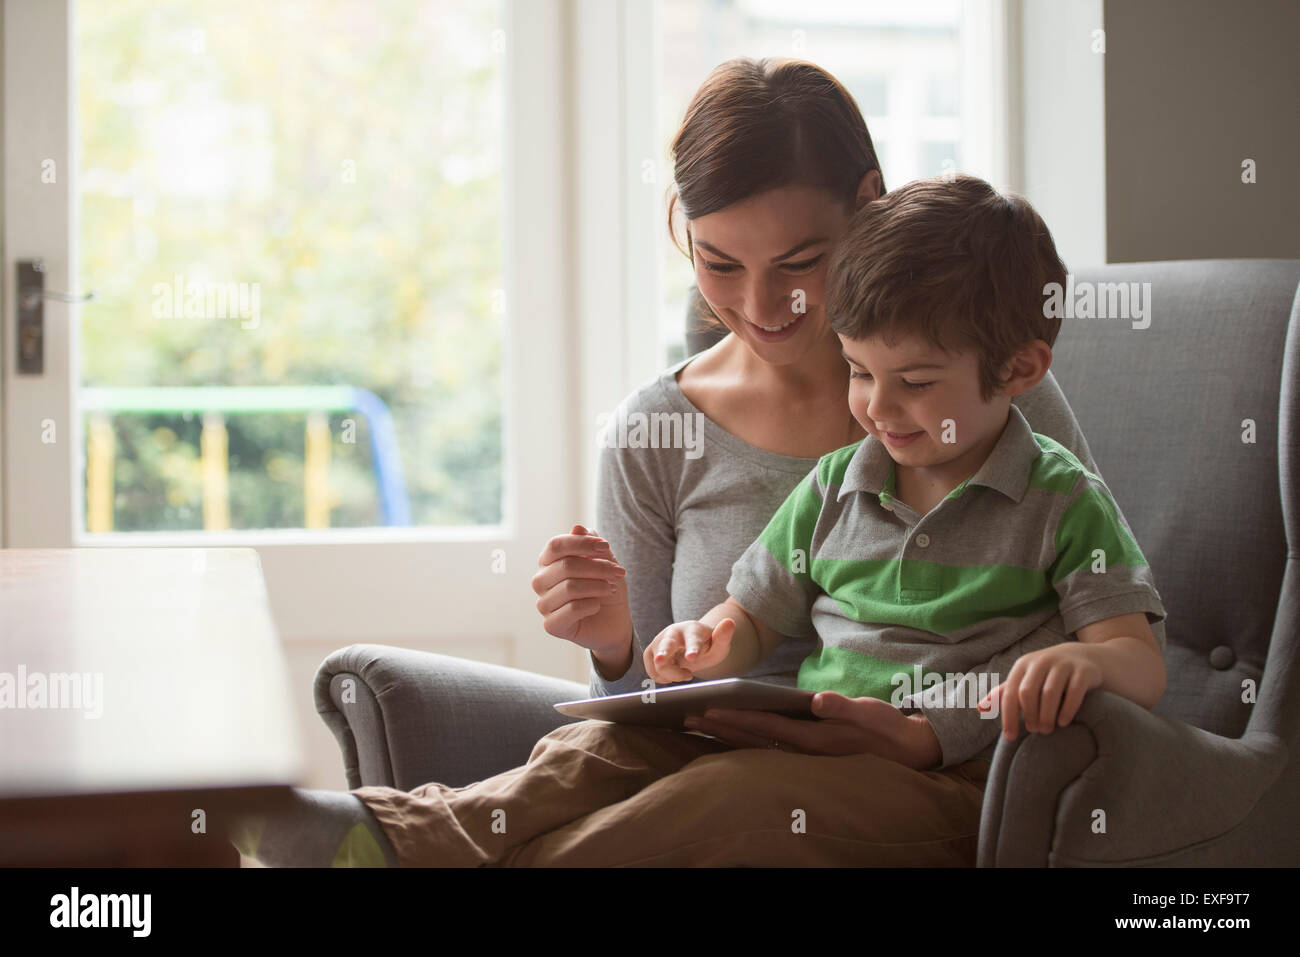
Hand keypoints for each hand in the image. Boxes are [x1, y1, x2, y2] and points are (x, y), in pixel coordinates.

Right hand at [531, 524, 630, 657]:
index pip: (555, 545)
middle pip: (565, 565)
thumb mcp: (604, 561)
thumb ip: (590, 545)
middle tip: (618, 572)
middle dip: (598, 567)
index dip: (582, 543)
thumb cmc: (605, 587)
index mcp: (548, 562)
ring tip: (611, 588)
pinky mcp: (552, 625)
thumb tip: (577, 528)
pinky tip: (597, 605)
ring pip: (570, 587)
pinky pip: (572, 609)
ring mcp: (543, 604)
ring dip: (598, 586)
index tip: (606, 546)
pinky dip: (592, 605)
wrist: (614, 621)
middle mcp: (540, 581)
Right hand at [644, 618, 734, 682]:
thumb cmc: (707, 645)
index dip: (692, 648)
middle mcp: (673, 632)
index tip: (692, 657)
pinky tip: (673, 674)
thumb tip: (729, 622)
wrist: (692, 645)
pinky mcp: (651, 651)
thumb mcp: (720, 644)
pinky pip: (652, 670)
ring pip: (660, 664)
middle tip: (660, 661)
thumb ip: (724, 636)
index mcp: (692, 629)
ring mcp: (660, 641)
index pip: (693, 639)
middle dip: (663, 653)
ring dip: (672, 675)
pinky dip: (662, 677)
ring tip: (687, 673)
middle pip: (666, 644)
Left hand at [683, 692, 942, 769]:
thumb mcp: (870, 712)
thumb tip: (819, 701)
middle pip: (752, 740)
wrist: (905, 751)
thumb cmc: (884, 727)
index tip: (710, 709)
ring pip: (755, 747)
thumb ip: (844, 708)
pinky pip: (767, 749)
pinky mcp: (806, 754)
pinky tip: (728, 735)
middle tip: (686, 717)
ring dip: (726, 737)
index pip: (766, 727)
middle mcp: (803, 751)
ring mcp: (803, 756)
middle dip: (719, 729)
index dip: (737, 718)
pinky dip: (744, 741)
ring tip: (698, 725)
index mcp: (815, 738)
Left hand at [978, 642, 1102, 740]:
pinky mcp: (1083, 671)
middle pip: (1028, 693)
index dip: (1008, 716)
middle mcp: (1041, 661)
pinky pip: (1074, 692)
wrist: (1084, 657)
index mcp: (1024, 665)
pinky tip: (1063, 722)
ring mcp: (1063, 665)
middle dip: (1029, 715)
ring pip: (1050, 693)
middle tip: (1035, 731)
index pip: (1010, 693)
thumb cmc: (1047, 673)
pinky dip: (1067, 709)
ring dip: (1046, 715)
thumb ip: (1004, 693)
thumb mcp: (1025, 678)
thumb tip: (980, 708)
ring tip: (1047, 729)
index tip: (1010, 737)